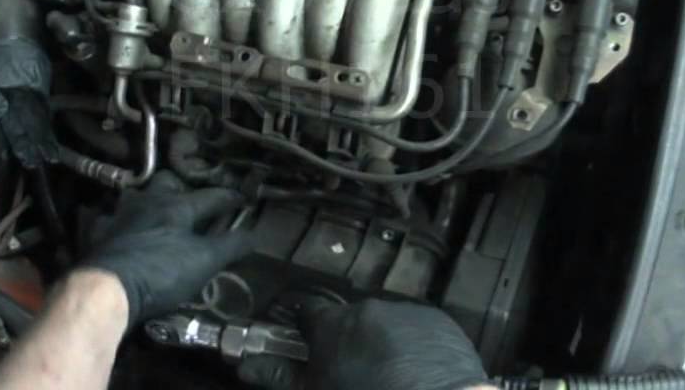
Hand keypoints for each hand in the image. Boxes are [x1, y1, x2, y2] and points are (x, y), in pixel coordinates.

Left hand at [82, 180, 251, 330]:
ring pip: (134, 197)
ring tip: (155, 214)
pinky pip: (106, 221)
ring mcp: (119, 217)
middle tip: (190, 202)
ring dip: (145, 202)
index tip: (243, 199)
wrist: (107, 289)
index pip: (210, 196)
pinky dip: (115, 224)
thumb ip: (231, 246)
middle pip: (165, 182)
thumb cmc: (162, 271)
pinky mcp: (98, 236)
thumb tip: (255, 235)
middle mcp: (147, 203)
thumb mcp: (205, 261)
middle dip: (180, 188)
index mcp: (176, 205)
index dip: (229, 197)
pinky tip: (119, 232)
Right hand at [239, 299, 490, 389]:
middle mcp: (368, 308)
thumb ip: (281, 376)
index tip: (305, 342)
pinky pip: (417, 328)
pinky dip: (412, 344)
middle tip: (351, 372)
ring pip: (384, 323)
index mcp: (333, 324)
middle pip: (348, 319)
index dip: (305, 328)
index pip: (306, 311)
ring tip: (387, 375)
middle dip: (348, 340)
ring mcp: (406, 312)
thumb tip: (245, 366)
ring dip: (381, 341)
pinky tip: (415, 371)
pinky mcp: (438, 321)